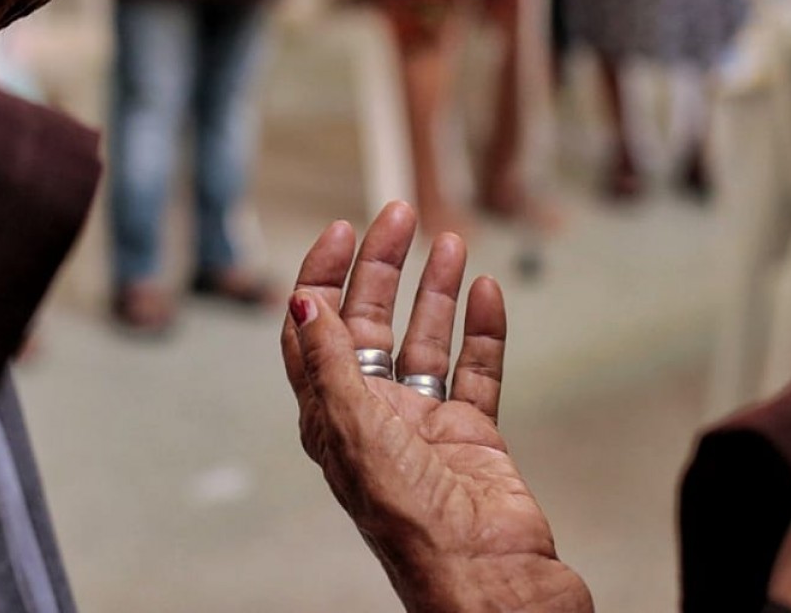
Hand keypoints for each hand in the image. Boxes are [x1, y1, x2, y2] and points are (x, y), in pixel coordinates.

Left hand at [282, 203, 592, 612]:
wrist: (489, 582)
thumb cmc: (412, 523)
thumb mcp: (354, 433)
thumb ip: (330, 363)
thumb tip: (302, 300)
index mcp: (330, 417)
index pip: (314, 330)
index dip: (321, 276)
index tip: (343, 230)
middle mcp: (374, 417)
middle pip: (370, 322)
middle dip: (381, 266)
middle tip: (401, 213)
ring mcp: (426, 427)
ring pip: (425, 340)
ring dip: (433, 289)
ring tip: (449, 239)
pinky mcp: (475, 439)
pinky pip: (477, 371)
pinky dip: (482, 330)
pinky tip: (486, 292)